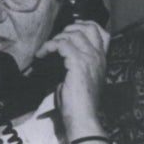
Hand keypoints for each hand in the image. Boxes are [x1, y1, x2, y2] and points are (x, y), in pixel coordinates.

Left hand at [36, 20, 108, 137]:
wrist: (83, 118)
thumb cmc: (78, 104)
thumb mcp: (79, 79)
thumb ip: (74, 64)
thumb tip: (58, 54)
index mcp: (102, 60)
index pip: (102, 32)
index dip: (85, 25)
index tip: (69, 31)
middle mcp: (99, 57)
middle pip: (89, 27)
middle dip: (69, 28)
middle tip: (56, 40)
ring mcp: (90, 59)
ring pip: (73, 34)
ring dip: (56, 38)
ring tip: (46, 49)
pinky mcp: (78, 64)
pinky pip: (62, 45)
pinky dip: (48, 46)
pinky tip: (41, 55)